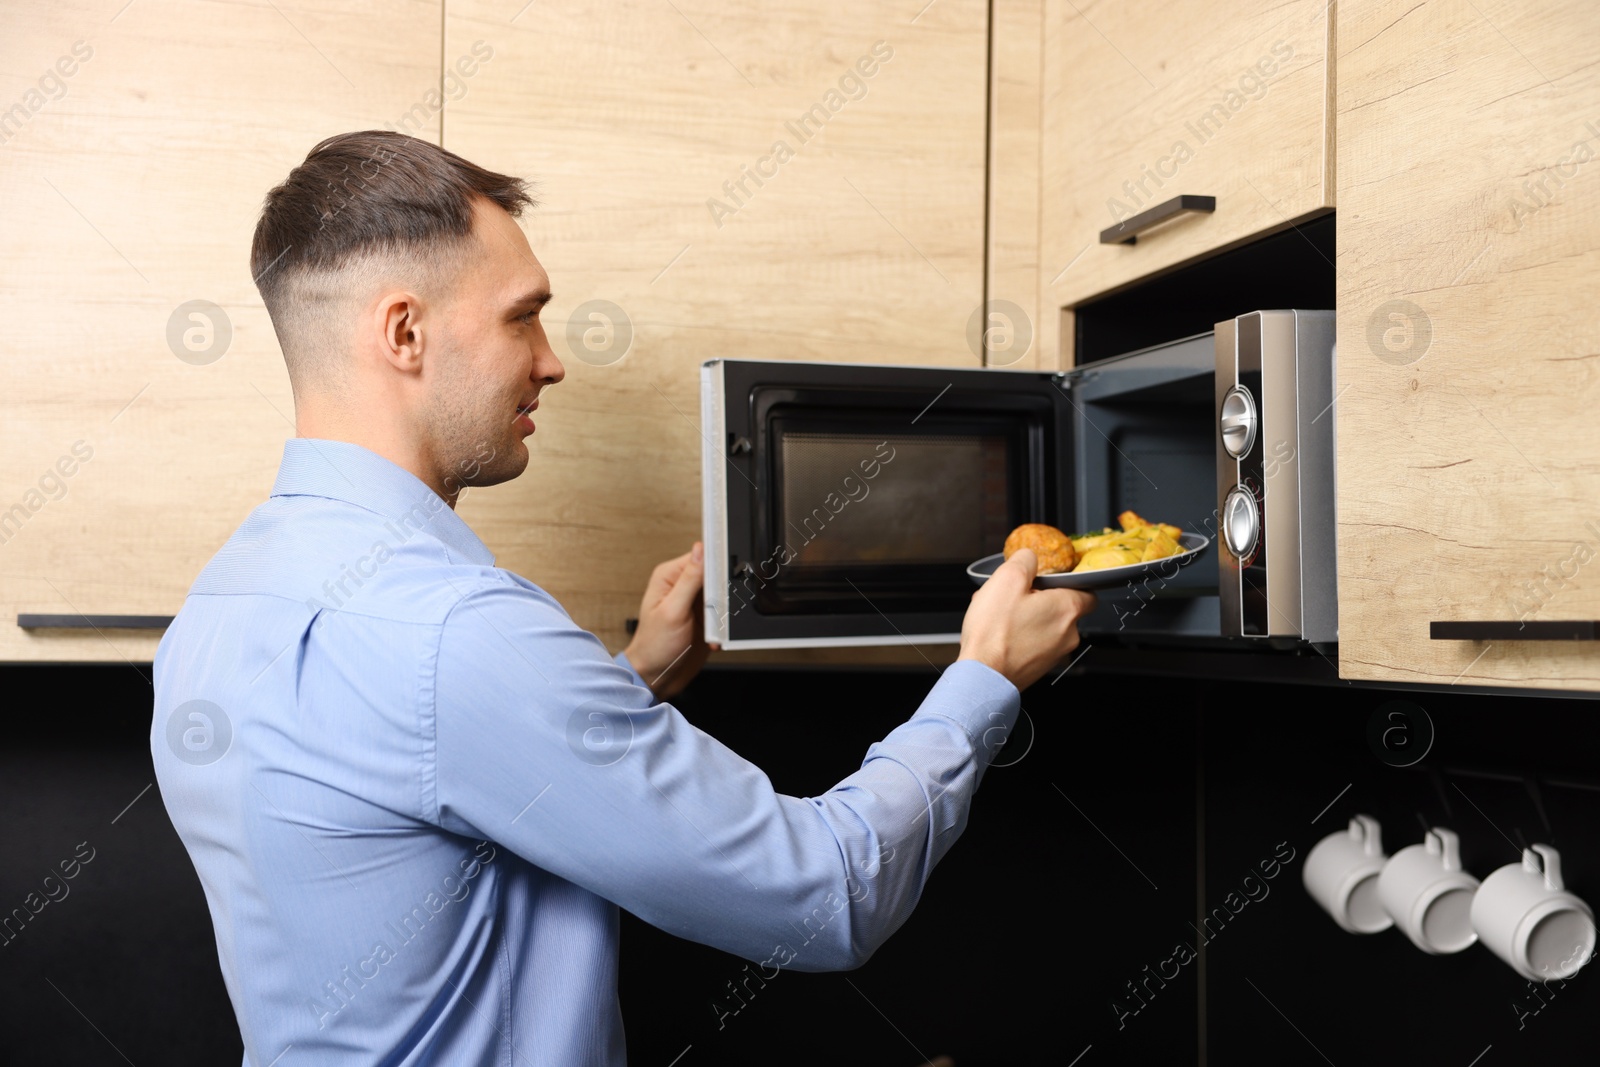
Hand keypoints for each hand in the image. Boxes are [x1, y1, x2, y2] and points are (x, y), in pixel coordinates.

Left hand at [623, 542, 714, 700]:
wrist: (658, 675)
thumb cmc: (655, 645)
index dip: (716, 565)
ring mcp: (695, 602)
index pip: (700, 557)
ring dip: (723, 612)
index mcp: (670, 576)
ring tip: (713, 627)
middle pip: (715, 575)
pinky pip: (724, 614)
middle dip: (722, 593)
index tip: (724, 578)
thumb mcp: (673, 610)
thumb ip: (689, 580)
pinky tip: (713, 636)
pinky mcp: (705, 618)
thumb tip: (700, 550)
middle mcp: (682, 586)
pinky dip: (724, 625)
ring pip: (723, 595)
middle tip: (717, 610)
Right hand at [956, 548, 1095, 690]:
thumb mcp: (1006, 580)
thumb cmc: (995, 634)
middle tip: (1013, 596)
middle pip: (1062, 607)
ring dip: (1026, 616)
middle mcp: (1069, 634)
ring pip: (1046, 625)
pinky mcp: (1040, 667)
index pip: (1088, 591)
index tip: (1051, 579)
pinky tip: (998, 633)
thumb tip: (1029, 557)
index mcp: (1067, 608)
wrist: (982, 677)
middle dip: (1038, 598)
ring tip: (998, 615)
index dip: (1070, 581)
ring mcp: (1055, 654)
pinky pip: (1035, 643)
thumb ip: (1024, 561)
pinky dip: (1021, 635)